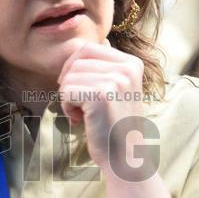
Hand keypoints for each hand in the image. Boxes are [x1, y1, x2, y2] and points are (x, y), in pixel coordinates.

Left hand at [57, 41, 147, 172]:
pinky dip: (67, 108)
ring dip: (68, 98)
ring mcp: (115, 80)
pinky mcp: (101, 95)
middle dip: (70, 83)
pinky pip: (66, 91)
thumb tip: (102, 39)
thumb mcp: (119, 89)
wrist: (124, 158)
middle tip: (81, 105)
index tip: (79, 89)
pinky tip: (81, 120)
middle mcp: (127, 68)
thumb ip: (109, 66)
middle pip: (76, 60)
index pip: (88, 48)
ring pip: (69, 77)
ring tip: (84, 114)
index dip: (73, 67)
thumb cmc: (114, 125)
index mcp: (132, 63)